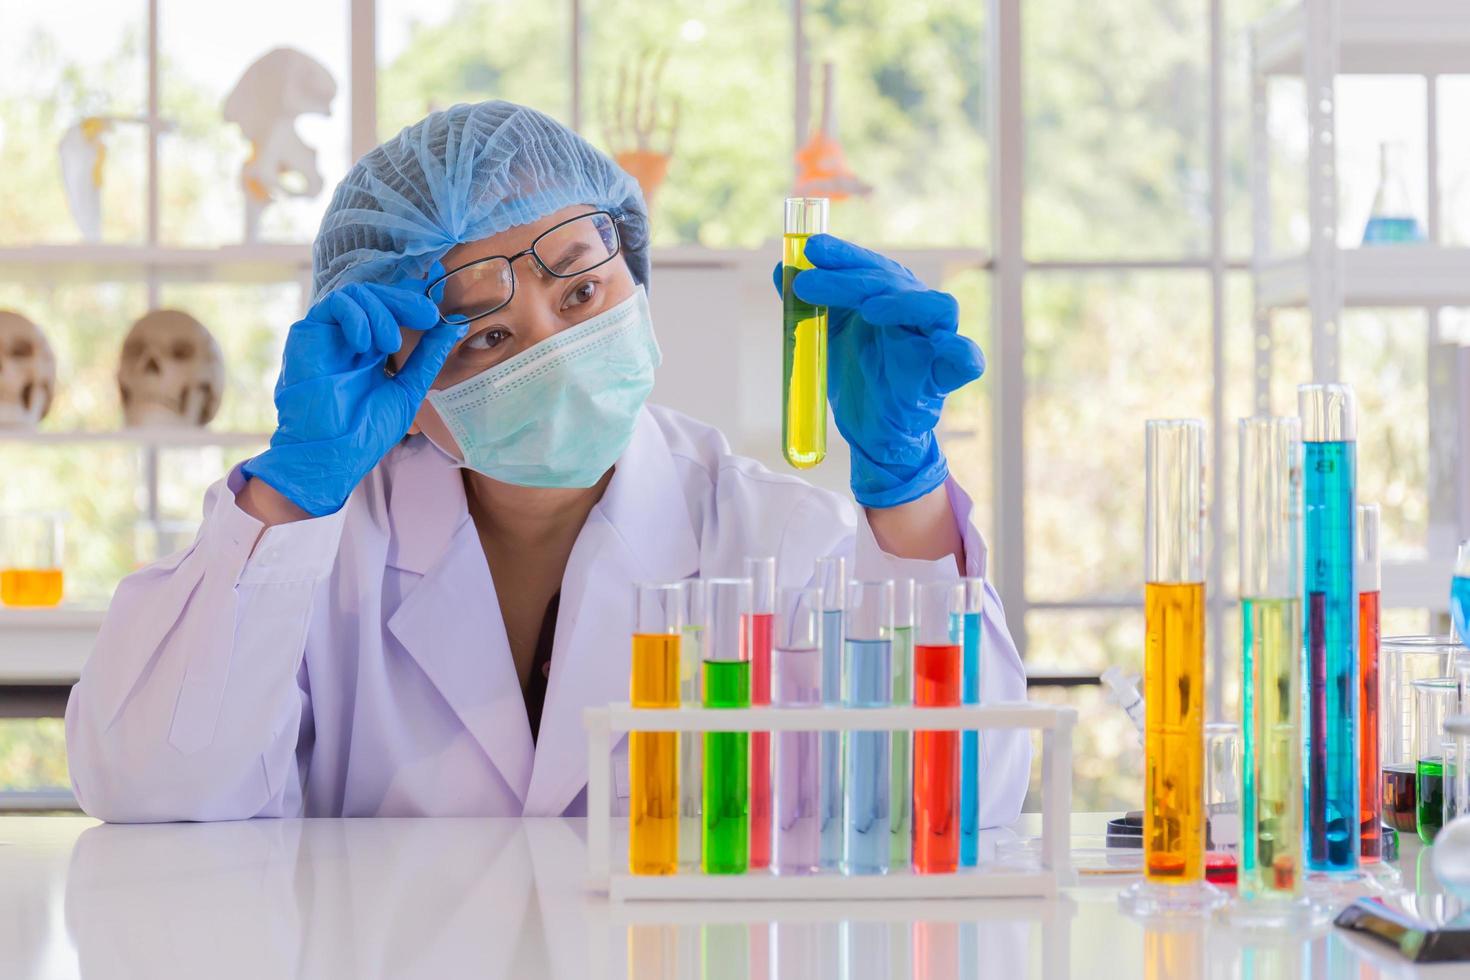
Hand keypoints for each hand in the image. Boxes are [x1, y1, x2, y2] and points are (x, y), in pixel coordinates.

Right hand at [242, 264, 464, 516]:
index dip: (414, 295)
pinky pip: (334, 304)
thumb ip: (427, 357)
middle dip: (405, 301)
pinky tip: (367, 344)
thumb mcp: (408, 388)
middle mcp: (351, 338)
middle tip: (427, 315)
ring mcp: (330, 334)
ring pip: (358, 295)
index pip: (393, 309)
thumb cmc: (366, 429)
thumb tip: (453, 327)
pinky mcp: (308, 333)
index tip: (440, 287)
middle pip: (378, 297)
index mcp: (374, 349)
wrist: (333, 452)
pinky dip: (356, 316)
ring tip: (390, 345)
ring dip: (382, 313)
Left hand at [772, 235, 983, 507]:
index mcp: (888, 298)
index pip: (870, 266)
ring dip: (903, 302)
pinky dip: (960, 352)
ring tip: (869, 308)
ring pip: (937, 307)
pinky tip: (944, 348)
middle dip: (850, 278)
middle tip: (808, 284)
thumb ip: (805, 306)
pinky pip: (967, 358)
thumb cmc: (856, 378)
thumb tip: (781, 269)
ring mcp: (935, 341)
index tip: (810, 248)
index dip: (843, 254)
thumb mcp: (823, 338)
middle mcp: (915, 312)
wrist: (870, 432)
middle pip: (895, 282)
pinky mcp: (946, 376)